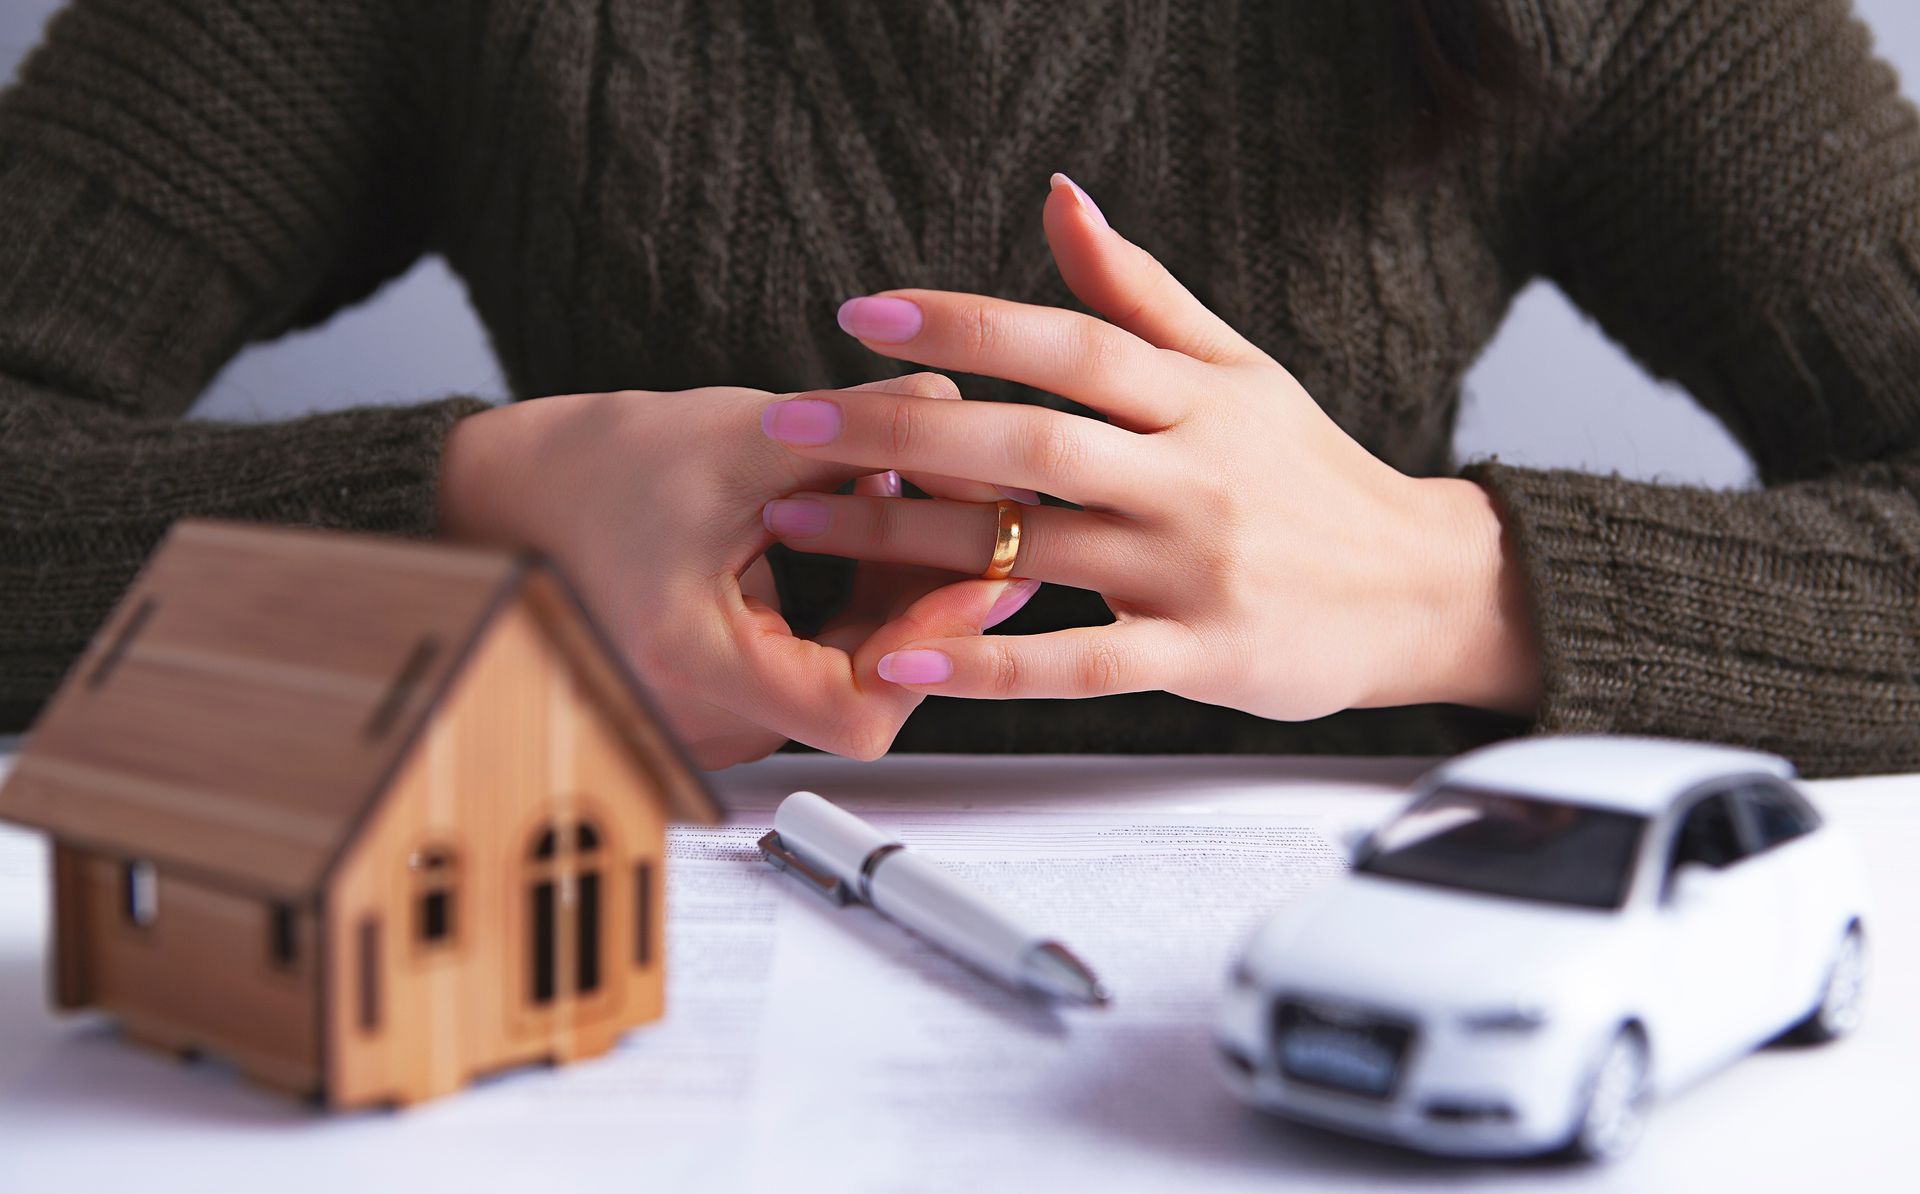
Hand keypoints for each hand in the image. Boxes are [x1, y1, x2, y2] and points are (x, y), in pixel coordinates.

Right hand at [437, 374, 1026, 767]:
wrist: (507, 499)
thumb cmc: (595, 472)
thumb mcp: (737, 435)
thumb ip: (855, 429)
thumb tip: (958, 413)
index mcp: (693, 663)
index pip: (855, 711)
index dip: (929, 645)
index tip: (972, 572)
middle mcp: (703, 716)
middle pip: (864, 692)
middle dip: (925, 603)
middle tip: (977, 519)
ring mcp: (713, 716)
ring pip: (847, 679)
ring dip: (895, 596)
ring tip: (908, 501)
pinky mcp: (724, 697)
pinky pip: (817, 666)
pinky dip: (855, 603)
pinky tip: (865, 525)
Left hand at [756, 174, 1539, 721]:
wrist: (1421, 587)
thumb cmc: (1313, 477)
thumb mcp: (1241, 368)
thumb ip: (1142, 295)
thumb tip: (1061, 197)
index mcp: (1197, 397)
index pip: (1068, 343)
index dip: (964, 324)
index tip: (864, 315)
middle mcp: (1192, 476)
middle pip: (1029, 441)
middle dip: (900, 430)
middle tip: (793, 424)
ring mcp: (1193, 570)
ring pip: (1034, 548)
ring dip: (907, 539)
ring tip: (805, 525)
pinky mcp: (1200, 656)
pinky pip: (1077, 664)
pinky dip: (986, 665)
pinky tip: (901, 657)